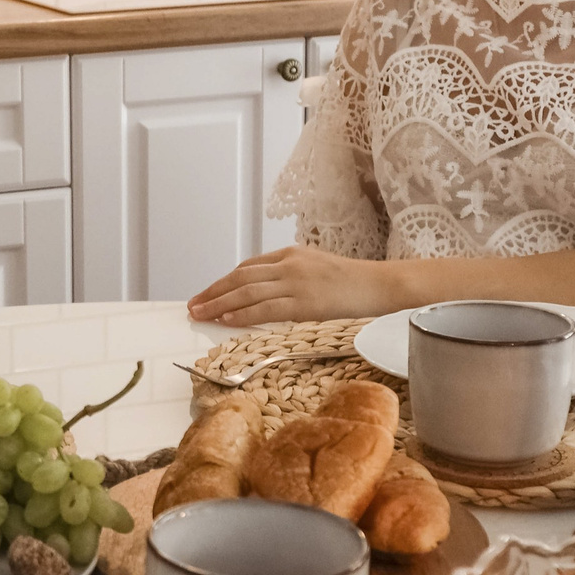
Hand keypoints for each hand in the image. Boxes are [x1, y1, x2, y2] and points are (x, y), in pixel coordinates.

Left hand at [187, 245, 395, 325]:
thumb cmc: (353, 282)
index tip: (207, 294)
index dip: (224, 282)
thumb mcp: (317, 269)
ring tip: (200, 314)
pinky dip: (242, 314)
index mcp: (291, 254)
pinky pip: (265, 309)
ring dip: (219, 304)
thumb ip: (291, 277)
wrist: (381, 285)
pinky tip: (226, 320)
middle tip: (192, 305)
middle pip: (240, 277)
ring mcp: (296, 282)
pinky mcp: (305, 301)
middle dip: (213, 291)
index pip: (248, 267)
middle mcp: (289, 264)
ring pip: (247, 292)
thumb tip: (266, 294)